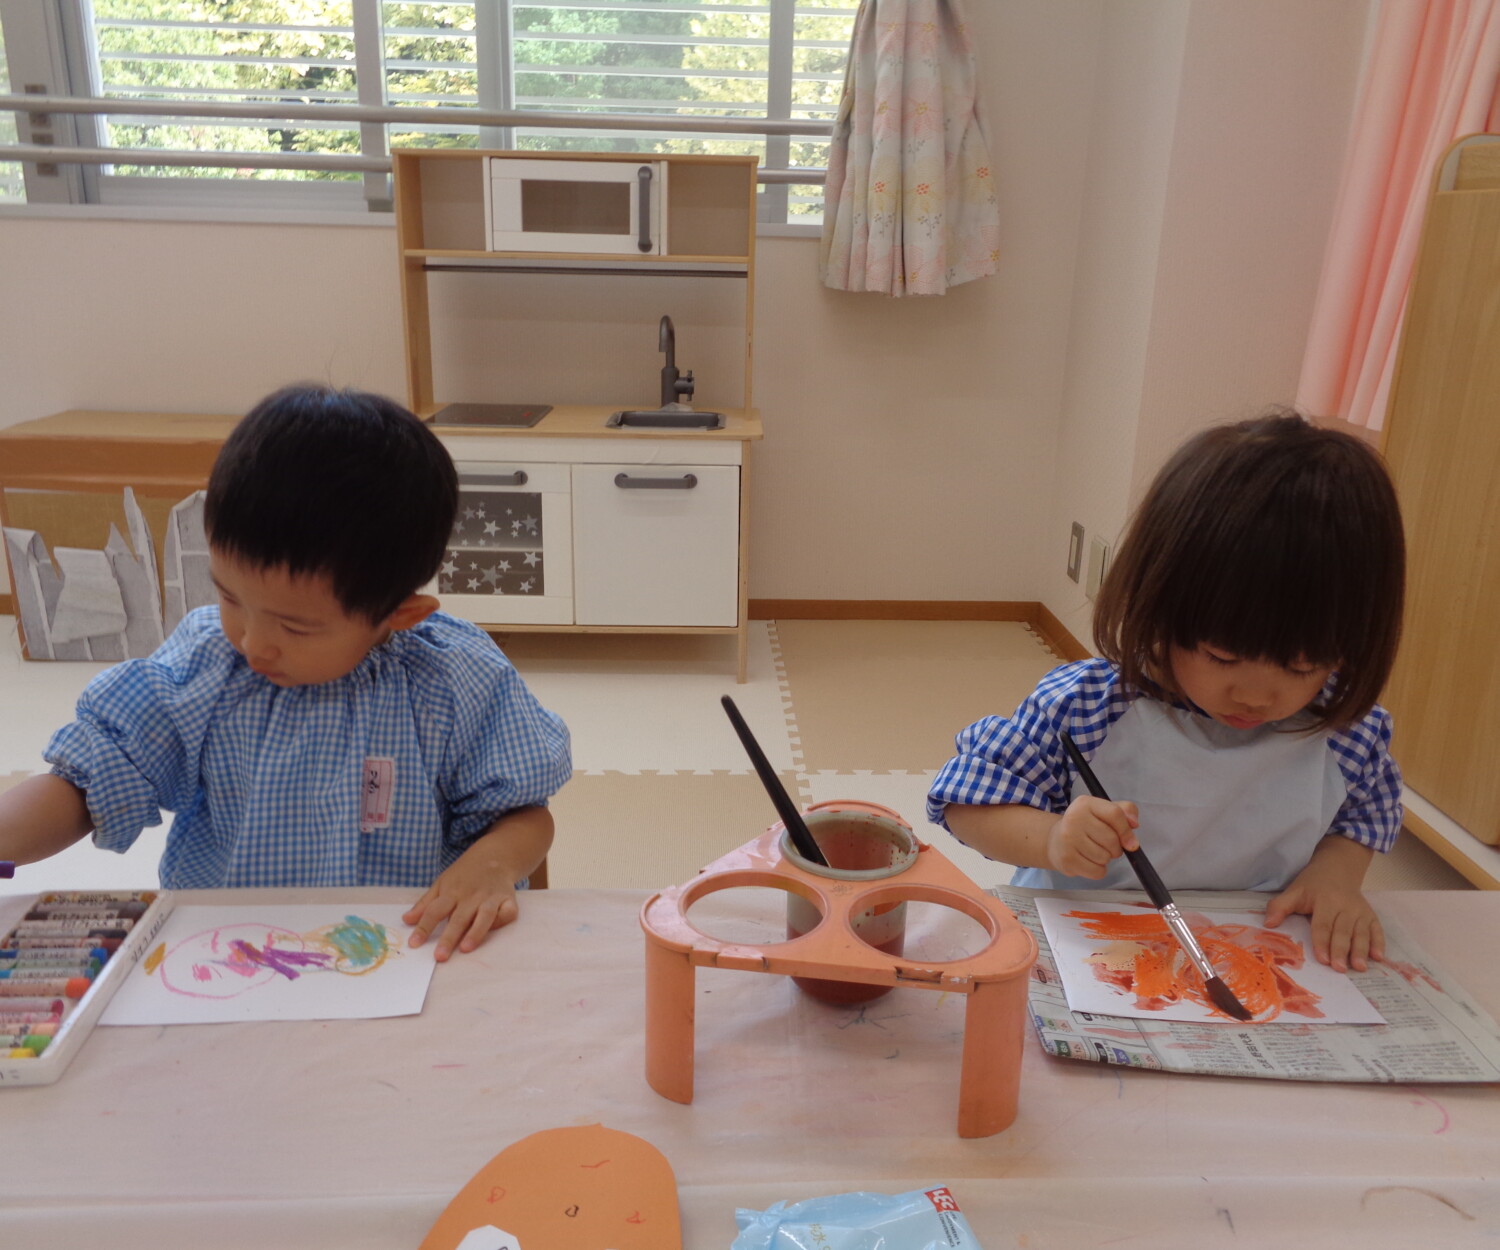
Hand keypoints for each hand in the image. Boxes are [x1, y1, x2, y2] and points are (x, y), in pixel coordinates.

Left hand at [403, 839, 520, 962]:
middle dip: (449, 938)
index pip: (435, 911)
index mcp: (452, 891)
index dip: (424, 927)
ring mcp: (491, 897)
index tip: (414, 944)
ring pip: (484, 916)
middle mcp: (471, 895)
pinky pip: (507, 912)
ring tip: (466, 948)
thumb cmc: (465, 874)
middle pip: (458, 918)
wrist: (495, 854)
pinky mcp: (509, 899)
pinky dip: (502, 921)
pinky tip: (493, 931)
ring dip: (476, 932)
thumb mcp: (442, 883)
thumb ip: (425, 903)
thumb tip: (406, 920)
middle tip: (439, 956)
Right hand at [1046, 795, 1139, 878]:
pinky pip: (1097, 872)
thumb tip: (1134, 824)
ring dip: (1106, 859)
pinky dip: (1099, 870)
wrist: (1056, 840)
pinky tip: (1089, 862)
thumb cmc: (1086, 825)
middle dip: (1116, 848)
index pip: (1114, 814)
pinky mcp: (1067, 860)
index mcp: (1085, 803)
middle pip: (1111, 839)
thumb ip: (1124, 810)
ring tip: (1095, 852)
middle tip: (1106, 846)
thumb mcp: (1103, 811)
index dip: (1126, 831)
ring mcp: (1068, 840)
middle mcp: (1074, 818)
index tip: (1131, 843)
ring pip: (1104, 857)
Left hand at [1264, 838, 1382, 972]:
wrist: (1337, 868)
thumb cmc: (1313, 884)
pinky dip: (1379, 943)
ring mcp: (1360, 911)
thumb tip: (1268, 924)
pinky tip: (1378, 957)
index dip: (1322, 942)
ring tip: (1360, 967)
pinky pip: (1377, 929)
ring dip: (1361, 950)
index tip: (1322, 959)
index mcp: (1325, 900)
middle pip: (1343, 931)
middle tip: (1340, 969)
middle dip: (1341, 950)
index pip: (1323, 924)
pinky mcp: (1371, 914)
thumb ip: (1280, 906)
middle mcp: (1345, 906)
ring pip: (1361, 932)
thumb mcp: (1294, 891)